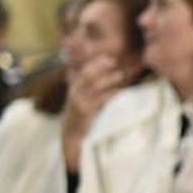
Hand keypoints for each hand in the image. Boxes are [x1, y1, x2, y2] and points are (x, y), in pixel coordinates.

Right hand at [62, 55, 129, 172]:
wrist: (72, 135)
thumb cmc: (82, 116)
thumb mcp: (85, 99)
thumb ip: (93, 88)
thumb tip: (110, 77)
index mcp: (75, 87)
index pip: (83, 70)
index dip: (95, 62)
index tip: (108, 57)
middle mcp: (75, 92)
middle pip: (86, 74)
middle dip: (99, 66)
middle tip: (113, 60)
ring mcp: (78, 101)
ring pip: (92, 85)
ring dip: (107, 78)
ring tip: (120, 74)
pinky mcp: (84, 111)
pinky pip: (98, 99)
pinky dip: (109, 93)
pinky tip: (118, 91)